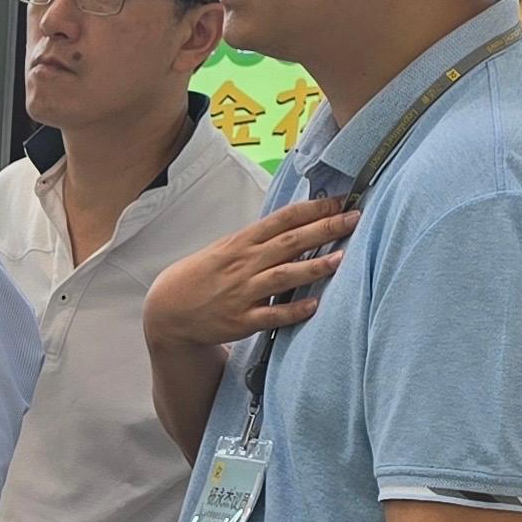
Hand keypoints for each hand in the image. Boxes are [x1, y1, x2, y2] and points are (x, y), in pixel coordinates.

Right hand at [143, 197, 362, 351]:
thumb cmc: (200, 277)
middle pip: (290, 242)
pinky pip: (272, 315)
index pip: (282, 219)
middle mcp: (244, 265)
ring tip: (342, 258)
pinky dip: (294, 310)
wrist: (168, 311)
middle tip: (353, 218)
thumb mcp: (224, 250)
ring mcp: (243, 293)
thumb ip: (258, 241)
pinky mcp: (241, 321)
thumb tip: (295, 226)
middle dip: (324, 229)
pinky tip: (315, 305)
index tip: (340, 200)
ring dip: (314, 267)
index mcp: (241, 243)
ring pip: (283, 276)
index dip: (312, 208)